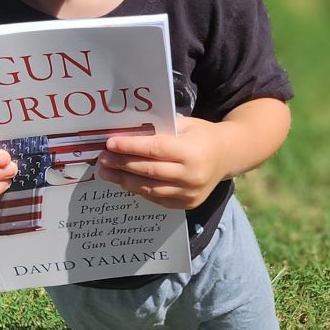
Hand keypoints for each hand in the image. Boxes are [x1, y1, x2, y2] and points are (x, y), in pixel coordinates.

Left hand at [95, 117, 227, 209]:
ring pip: (150, 189)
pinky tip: (125, 181)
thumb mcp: (184, 125)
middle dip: (122, 164)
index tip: (110, 143)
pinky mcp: (188, 204)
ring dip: (124, 181)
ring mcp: (190, 193)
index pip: (155, 149)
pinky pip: (157, 198)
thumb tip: (125, 134)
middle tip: (102, 159)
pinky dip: (139, 190)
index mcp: (192, 151)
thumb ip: (159, 130)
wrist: (227, 156)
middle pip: (149, 171)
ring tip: (106, 173)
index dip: (130, 147)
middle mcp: (192, 175)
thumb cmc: (201, 135)